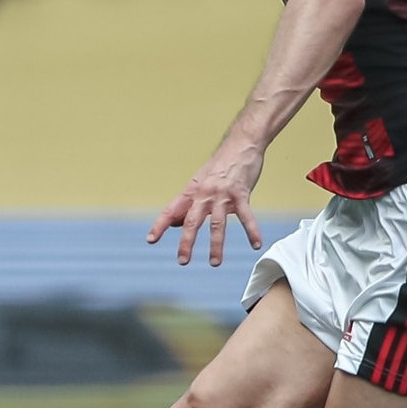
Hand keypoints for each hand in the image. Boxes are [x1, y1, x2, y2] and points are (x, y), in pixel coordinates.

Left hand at [147, 143, 263, 266]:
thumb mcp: (199, 182)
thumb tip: (174, 223)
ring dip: (216, 245)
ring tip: (214, 262)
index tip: (151, 239)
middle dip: (186, 242)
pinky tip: (255, 244)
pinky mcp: (241, 194)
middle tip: (182, 261)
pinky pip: (246, 216)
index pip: (171, 210)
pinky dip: (251, 231)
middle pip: (191, 221)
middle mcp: (204, 194)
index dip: (160, 225)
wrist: (241, 144)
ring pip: (217, 223)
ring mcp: (222, 194)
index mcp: (191, 191)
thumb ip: (188, 204)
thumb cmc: (220, 166)